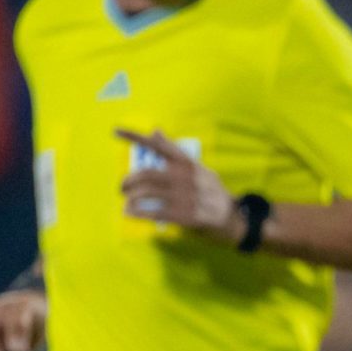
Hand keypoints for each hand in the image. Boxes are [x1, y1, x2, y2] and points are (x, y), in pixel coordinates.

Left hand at [116, 128, 237, 236]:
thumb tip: (156, 131)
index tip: (116, 131)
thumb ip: (175, 153)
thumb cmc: (211, 194)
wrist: (235, 219)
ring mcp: (188, 197)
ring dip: (132, 197)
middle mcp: (188, 177)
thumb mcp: (198, 170)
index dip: (137, 138)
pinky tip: (130, 213)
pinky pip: (155, 212)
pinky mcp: (188, 215)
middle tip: (122, 187)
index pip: (160, 146)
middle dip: (129, 180)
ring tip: (127, 202)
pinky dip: (138, 212)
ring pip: (149, 192)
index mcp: (189, 164)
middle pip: (148, 173)